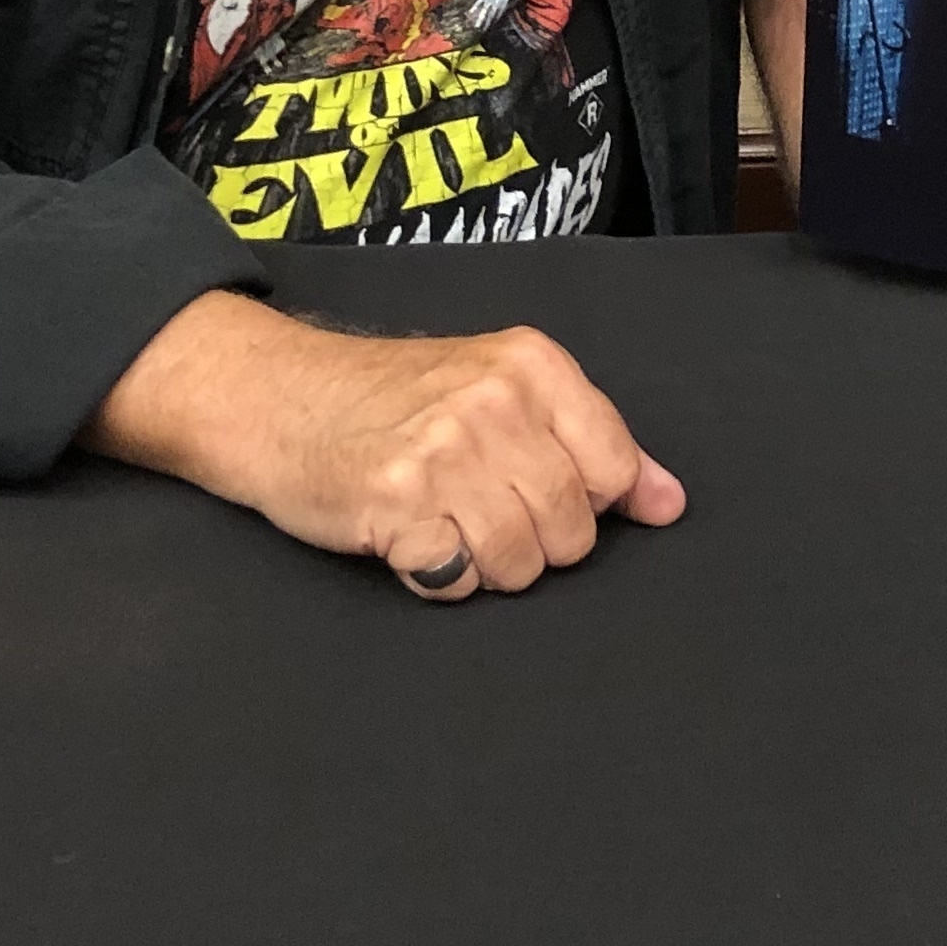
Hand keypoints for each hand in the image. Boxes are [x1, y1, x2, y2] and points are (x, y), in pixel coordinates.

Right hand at [83, 292, 685, 601]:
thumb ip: (593, 441)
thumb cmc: (392, 398)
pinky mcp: (398, 503)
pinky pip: (456, 581)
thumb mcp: (500, 389)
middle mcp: (494, 400)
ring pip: (520, 563)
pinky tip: (410, 538)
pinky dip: (436, 576)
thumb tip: (669, 503)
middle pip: (571, 529)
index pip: (613, 471)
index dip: (580, 500)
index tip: (532, 485)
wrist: (277, 395)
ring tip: (442, 521)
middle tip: (475, 504)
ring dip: (483, 563)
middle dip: (531, 539)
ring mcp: (445, 451)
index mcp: (533, 365)